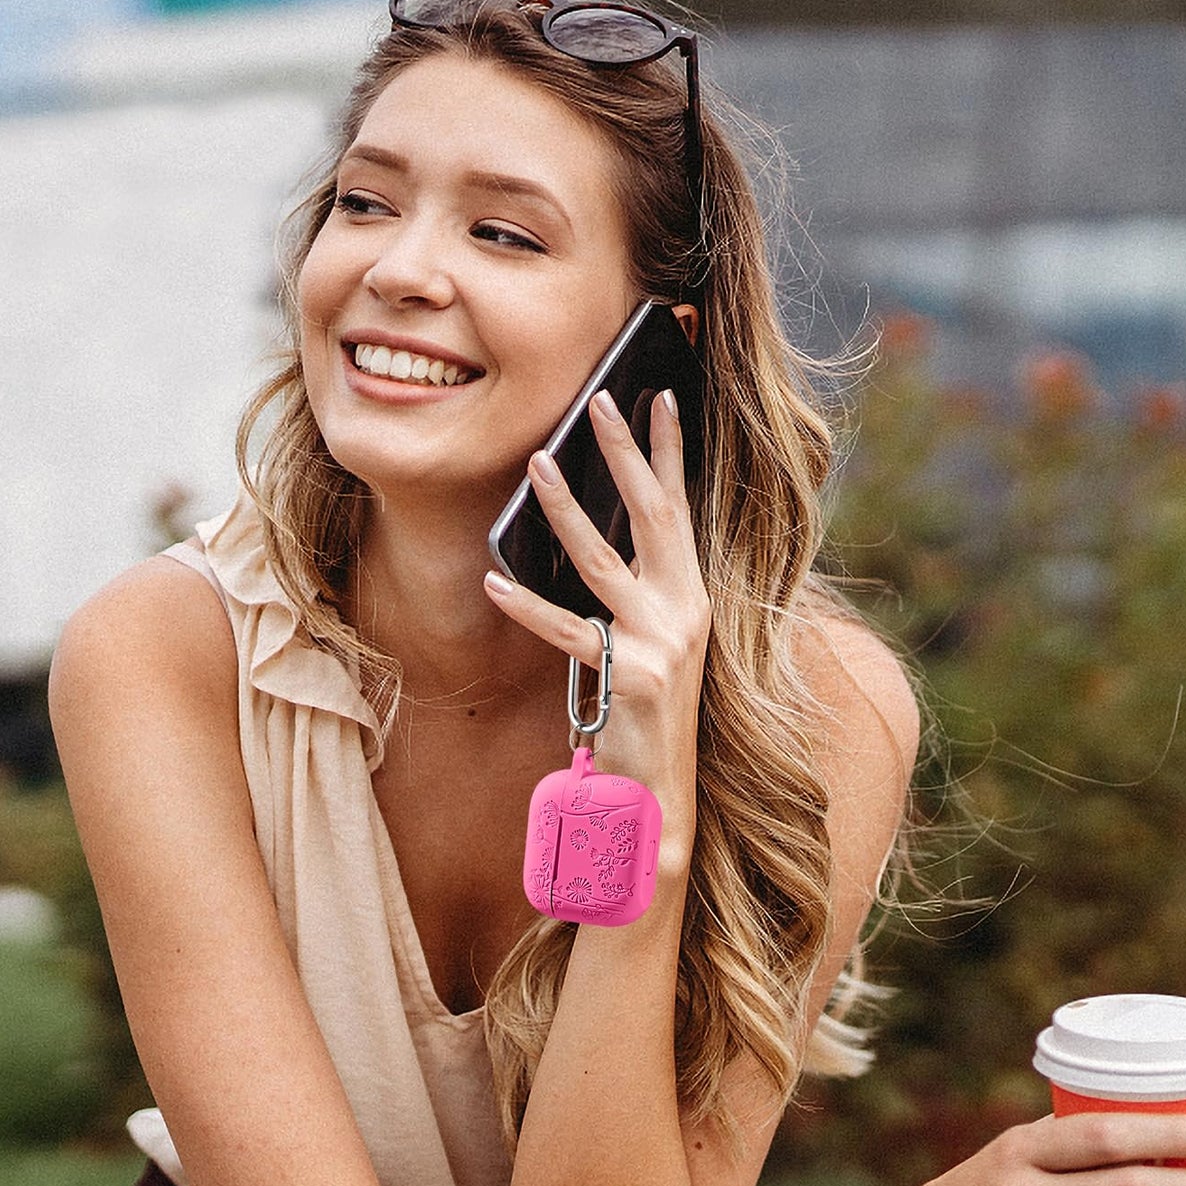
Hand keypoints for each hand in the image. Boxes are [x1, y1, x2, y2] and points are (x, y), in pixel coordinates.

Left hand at [484, 389, 709, 868]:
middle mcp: (684, 610)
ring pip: (603, 562)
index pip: (681, 509)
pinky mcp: (629, 676)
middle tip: (599, 401)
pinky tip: (494, 581)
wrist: (660, 788)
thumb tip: (588, 531)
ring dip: (566, 508)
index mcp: (691, 596)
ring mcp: (661, 643)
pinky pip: (567, 632)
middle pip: (653, 516)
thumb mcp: (652, 640)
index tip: (662, 398)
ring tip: (536, 463)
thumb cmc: (645, 710)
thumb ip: (633, 589)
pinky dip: (527, 606)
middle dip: (625, 453)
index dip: (671, 453)